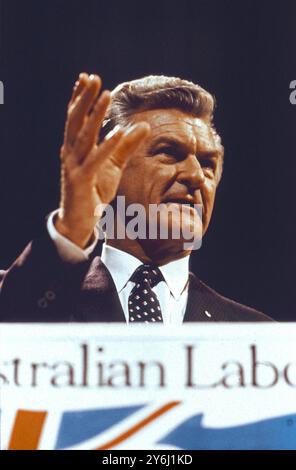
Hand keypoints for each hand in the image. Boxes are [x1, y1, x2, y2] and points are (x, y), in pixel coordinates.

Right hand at [55, 73, 149, 247]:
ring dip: (95, 115)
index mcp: (75, 148)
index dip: (80, 97)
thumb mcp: (113, 165)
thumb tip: (144, 126)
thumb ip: (126, 146)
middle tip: (92, 78)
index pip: (75, 118)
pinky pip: (94, 160)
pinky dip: (106, 146)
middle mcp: (70, 153)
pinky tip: (116, 132)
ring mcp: (74, 167)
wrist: (80, 221)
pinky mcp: (82, 181)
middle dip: (84, 98)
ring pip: (83, 136)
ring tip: (104, 95)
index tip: (86, 77)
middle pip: (75, 121)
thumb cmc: (94, 191)